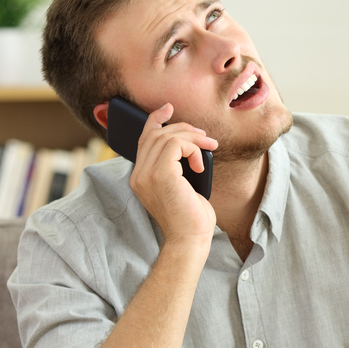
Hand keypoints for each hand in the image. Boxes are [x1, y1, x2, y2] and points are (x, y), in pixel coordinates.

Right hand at [130, 103, 217, 245]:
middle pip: (156, 134)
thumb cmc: (191, 217)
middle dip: (183, 129)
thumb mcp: (183, 186)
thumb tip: (190, 143)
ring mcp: (146, 174)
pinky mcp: (160, 174)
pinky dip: (193, 148)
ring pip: (166, 136)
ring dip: (192, 137)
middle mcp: (139, 174)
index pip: (143, 140)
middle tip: (206, 138)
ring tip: (209, 148)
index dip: (155, 120)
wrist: (191, 239)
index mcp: (141, 177)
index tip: (169, 108)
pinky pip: (176, 144)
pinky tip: (200, 166)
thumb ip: (177, 166)